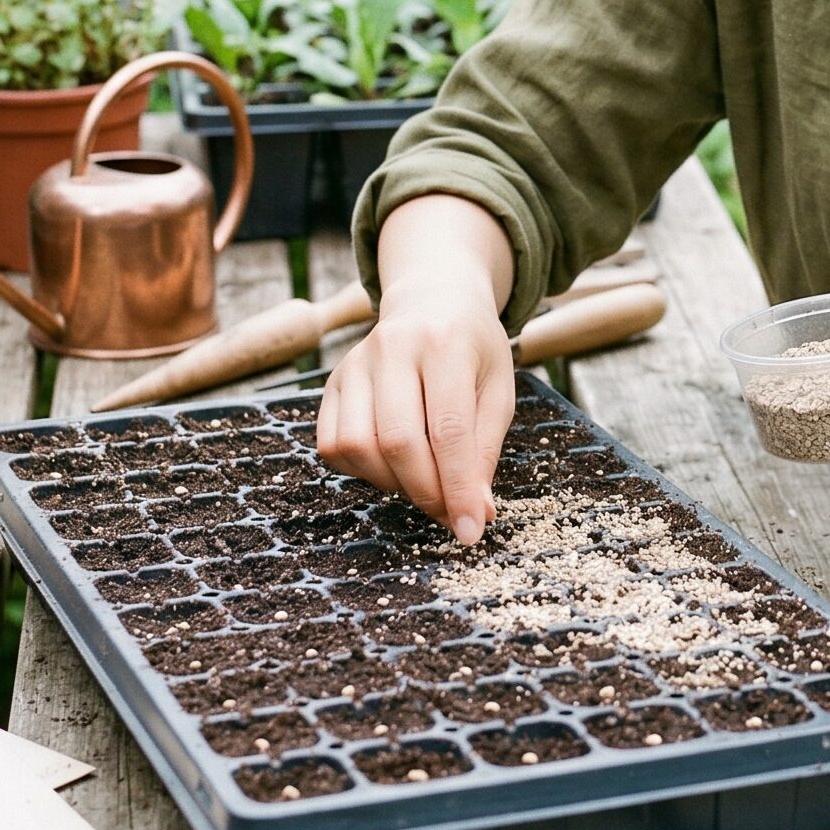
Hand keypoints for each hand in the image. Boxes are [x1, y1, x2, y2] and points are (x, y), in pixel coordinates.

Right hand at [317, 263, 514, 544]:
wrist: (432, 298)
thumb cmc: (473, 348)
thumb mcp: (498, 389)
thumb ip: (485, 449)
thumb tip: (476, 513)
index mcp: (445, 343)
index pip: (449, 430)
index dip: (459, 488)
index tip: (471, 531)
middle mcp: (393, 347)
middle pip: (398, 441)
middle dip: (426, 491)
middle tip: (449, 512)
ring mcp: (355, 363)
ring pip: (358, 446)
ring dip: (392, 482)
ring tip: (422, 478)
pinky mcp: (331, 382)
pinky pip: (333, 445)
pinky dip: (362, 470)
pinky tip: (391, 463)